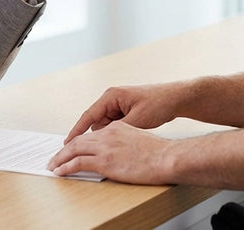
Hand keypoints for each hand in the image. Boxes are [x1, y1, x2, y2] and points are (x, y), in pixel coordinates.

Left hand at [48, 121, 174, 183]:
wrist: (166, 157)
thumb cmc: (160, 153)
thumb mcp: (139, 140)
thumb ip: (125, 143)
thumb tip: (118, 154)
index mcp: (117, 127)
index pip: (91, 135)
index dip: (78, 143)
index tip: (70, 150)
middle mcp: (108, 134)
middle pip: (79, 141)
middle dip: (64, 151)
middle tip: (54, 159)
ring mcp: (105, 147)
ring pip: (74, 150)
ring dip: (60, 159)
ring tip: (52, 166)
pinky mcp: (105, 161)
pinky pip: (78, 163)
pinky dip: (65, 167)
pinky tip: (60, 172)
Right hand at [63, 83, 182, 142]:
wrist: (176, 99)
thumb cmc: (158, 104)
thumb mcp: (137, 120)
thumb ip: (117, 130)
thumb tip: (102, 140)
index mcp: (111, 96)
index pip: (88, 116)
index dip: (77, 131)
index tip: (67, 143)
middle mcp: (111, 99)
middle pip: (96, 122)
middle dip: (99, 135)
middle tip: (102, 147)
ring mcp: (118, 105)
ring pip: (105, 125)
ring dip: (111, 134)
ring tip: (126, 137)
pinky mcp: (125, 111)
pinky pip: (114, 125)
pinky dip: (118, 132)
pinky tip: (129, 136)